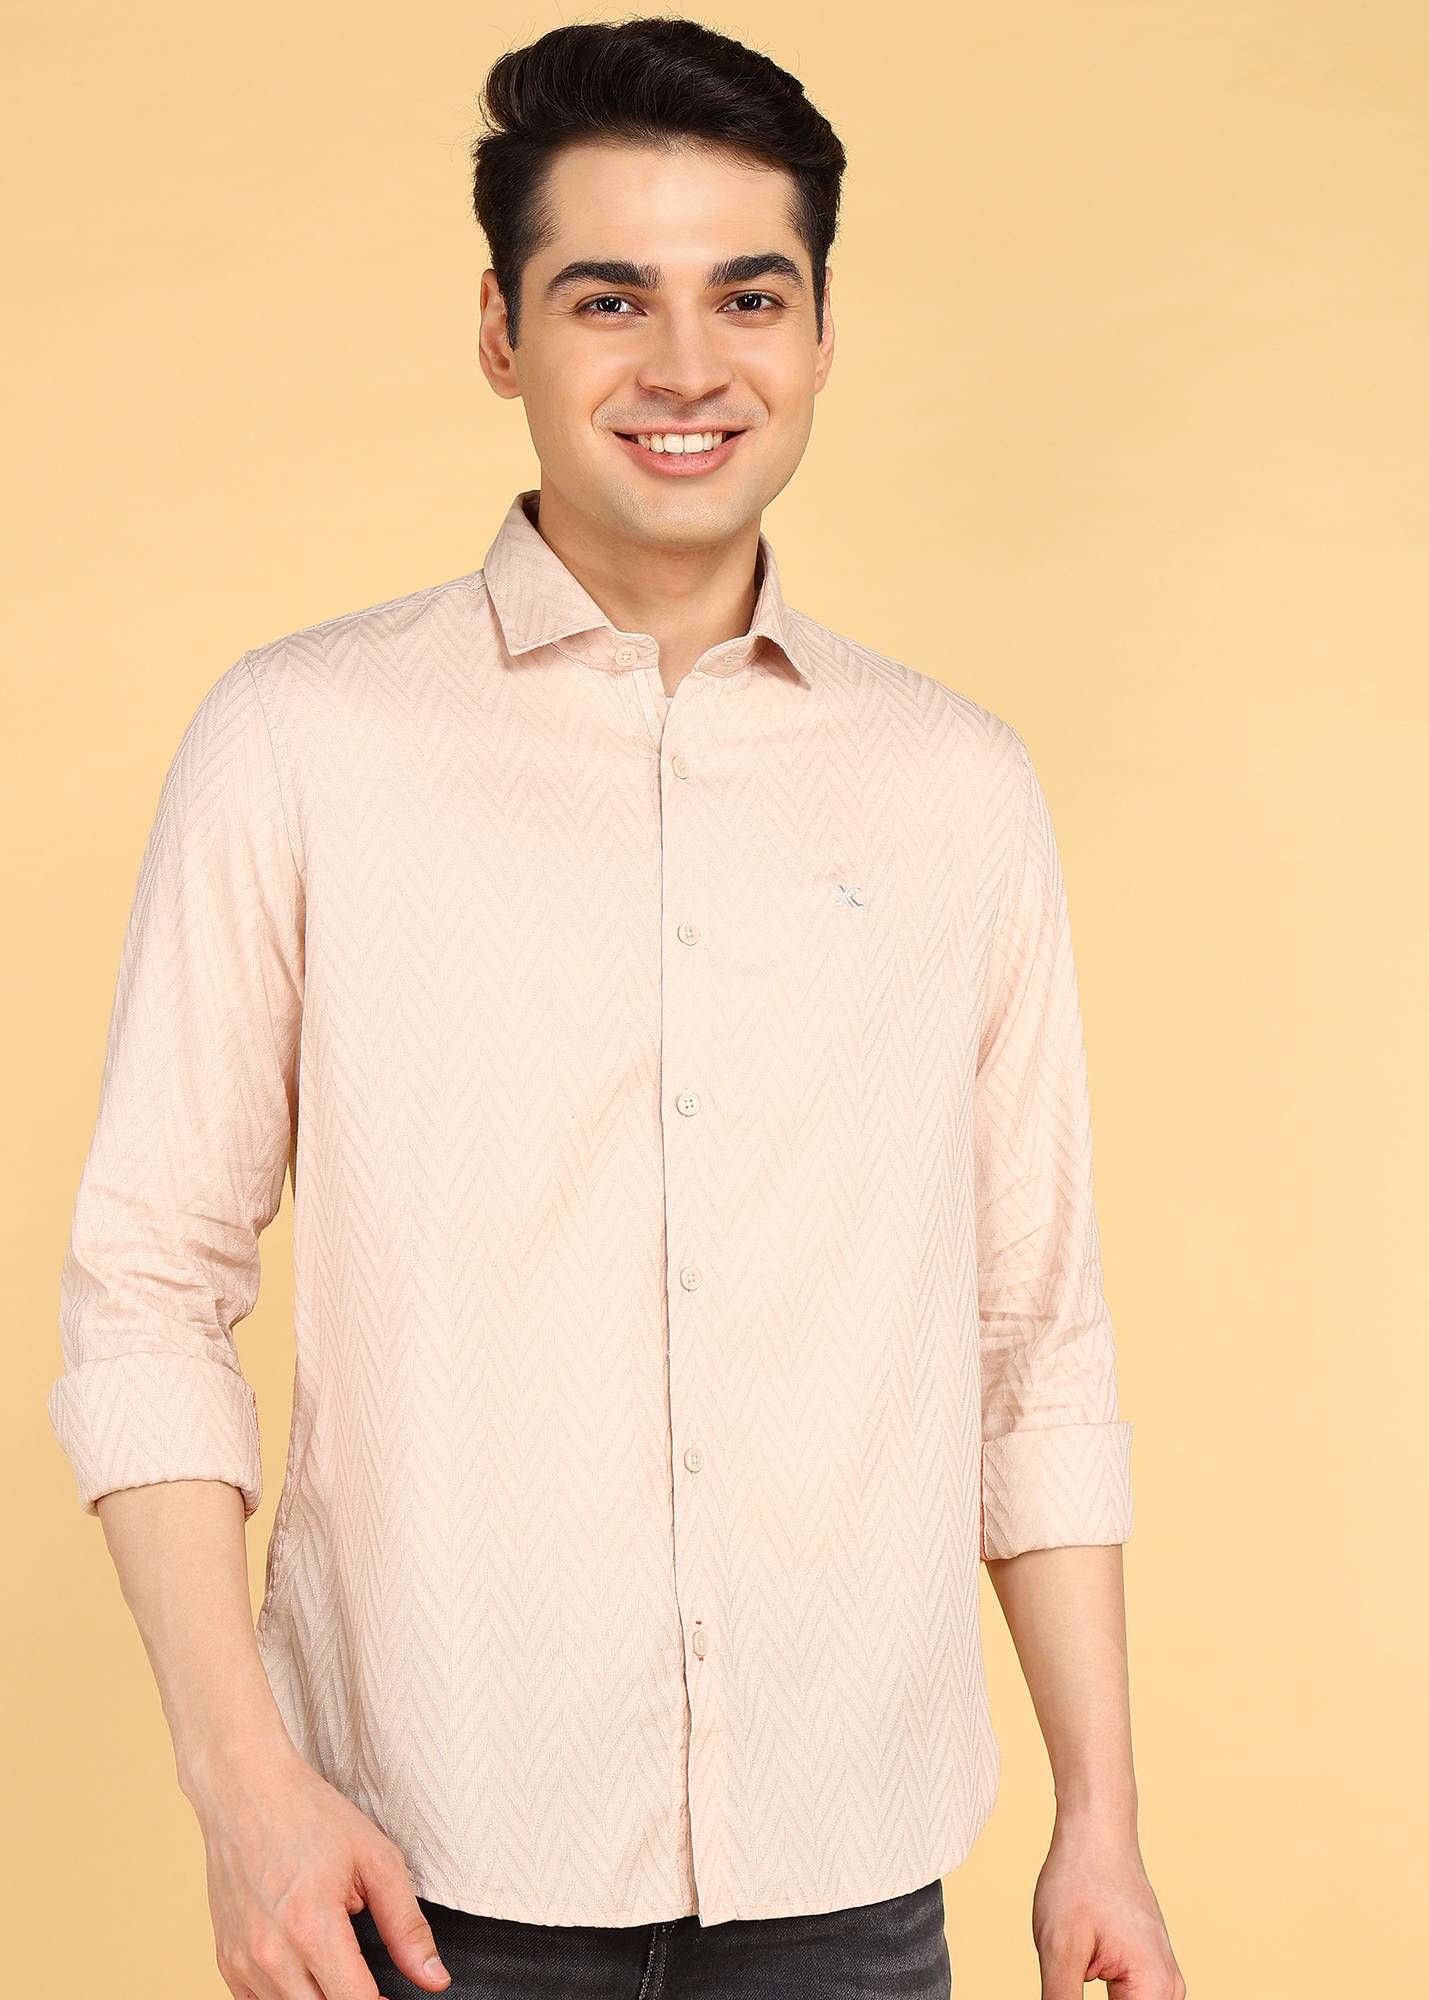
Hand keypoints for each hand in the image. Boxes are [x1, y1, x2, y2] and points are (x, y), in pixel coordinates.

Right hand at [184, 1736, 451, 1997]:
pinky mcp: (226, 1963)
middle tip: (371, 1981)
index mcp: (312, 1929)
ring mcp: (242, 1963)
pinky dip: (289, 1997)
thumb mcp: (375, 1859)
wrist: (244, 1790)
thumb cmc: (311, 1816)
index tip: (397, 1997)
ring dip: (321, 1999)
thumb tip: (434, 1979)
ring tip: (340, 1963)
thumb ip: (406, 1926)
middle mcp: (271, 1956)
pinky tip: (307, 1969)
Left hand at [1032, 1805, 1185, 1997]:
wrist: (1096, 1831)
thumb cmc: (1078, 1879)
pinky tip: (1076, 1986)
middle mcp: (1169, 1990)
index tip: (1064, 1995)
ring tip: (1071, 1978)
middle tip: (1062, 1988)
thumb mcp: (1060, 1949)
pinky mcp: (1148, 1970)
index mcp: (1153, 1989)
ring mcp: (1162, 1979)